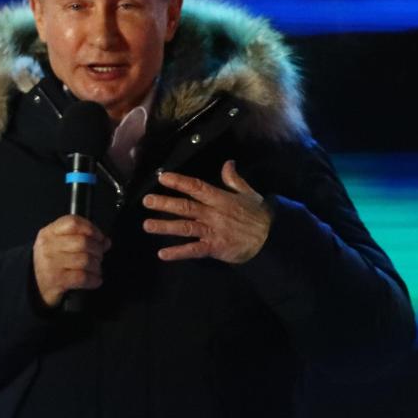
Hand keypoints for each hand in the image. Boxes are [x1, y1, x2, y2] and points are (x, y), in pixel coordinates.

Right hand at [33, 214, 110, 306]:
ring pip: (85, 260)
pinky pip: (82, 277)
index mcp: (48, 233)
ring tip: (95, 269)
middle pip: (83, 242)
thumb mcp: (58, 245)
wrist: (34, 286)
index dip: (91, 228)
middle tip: (99, 256)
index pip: (73, 222)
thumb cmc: (51, 263)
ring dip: (96, 266)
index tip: (99, 237)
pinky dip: (93, 279)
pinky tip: (94, 280)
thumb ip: (80, 238)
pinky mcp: (56, 280)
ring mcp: (51, 264)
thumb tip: (105, 241)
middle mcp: (48, 246)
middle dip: (97, 250)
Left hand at [142, 160, 271, 263]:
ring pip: (185, 227)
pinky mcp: (214, 248)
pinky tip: (162, 254)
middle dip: (165, 203)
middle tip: (146, 201)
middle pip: (185, 207)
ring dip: (165, 226)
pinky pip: (194, 250)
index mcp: (220, 198)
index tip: (162, 177)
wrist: (271, 239)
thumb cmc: (259, 215)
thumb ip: (234, 179)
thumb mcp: (248, 193)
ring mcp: (212, 231)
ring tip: (147, 225)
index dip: (179, 182)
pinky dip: (178, 253)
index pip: (196, 187)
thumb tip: (228, 162)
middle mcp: (212, 214)